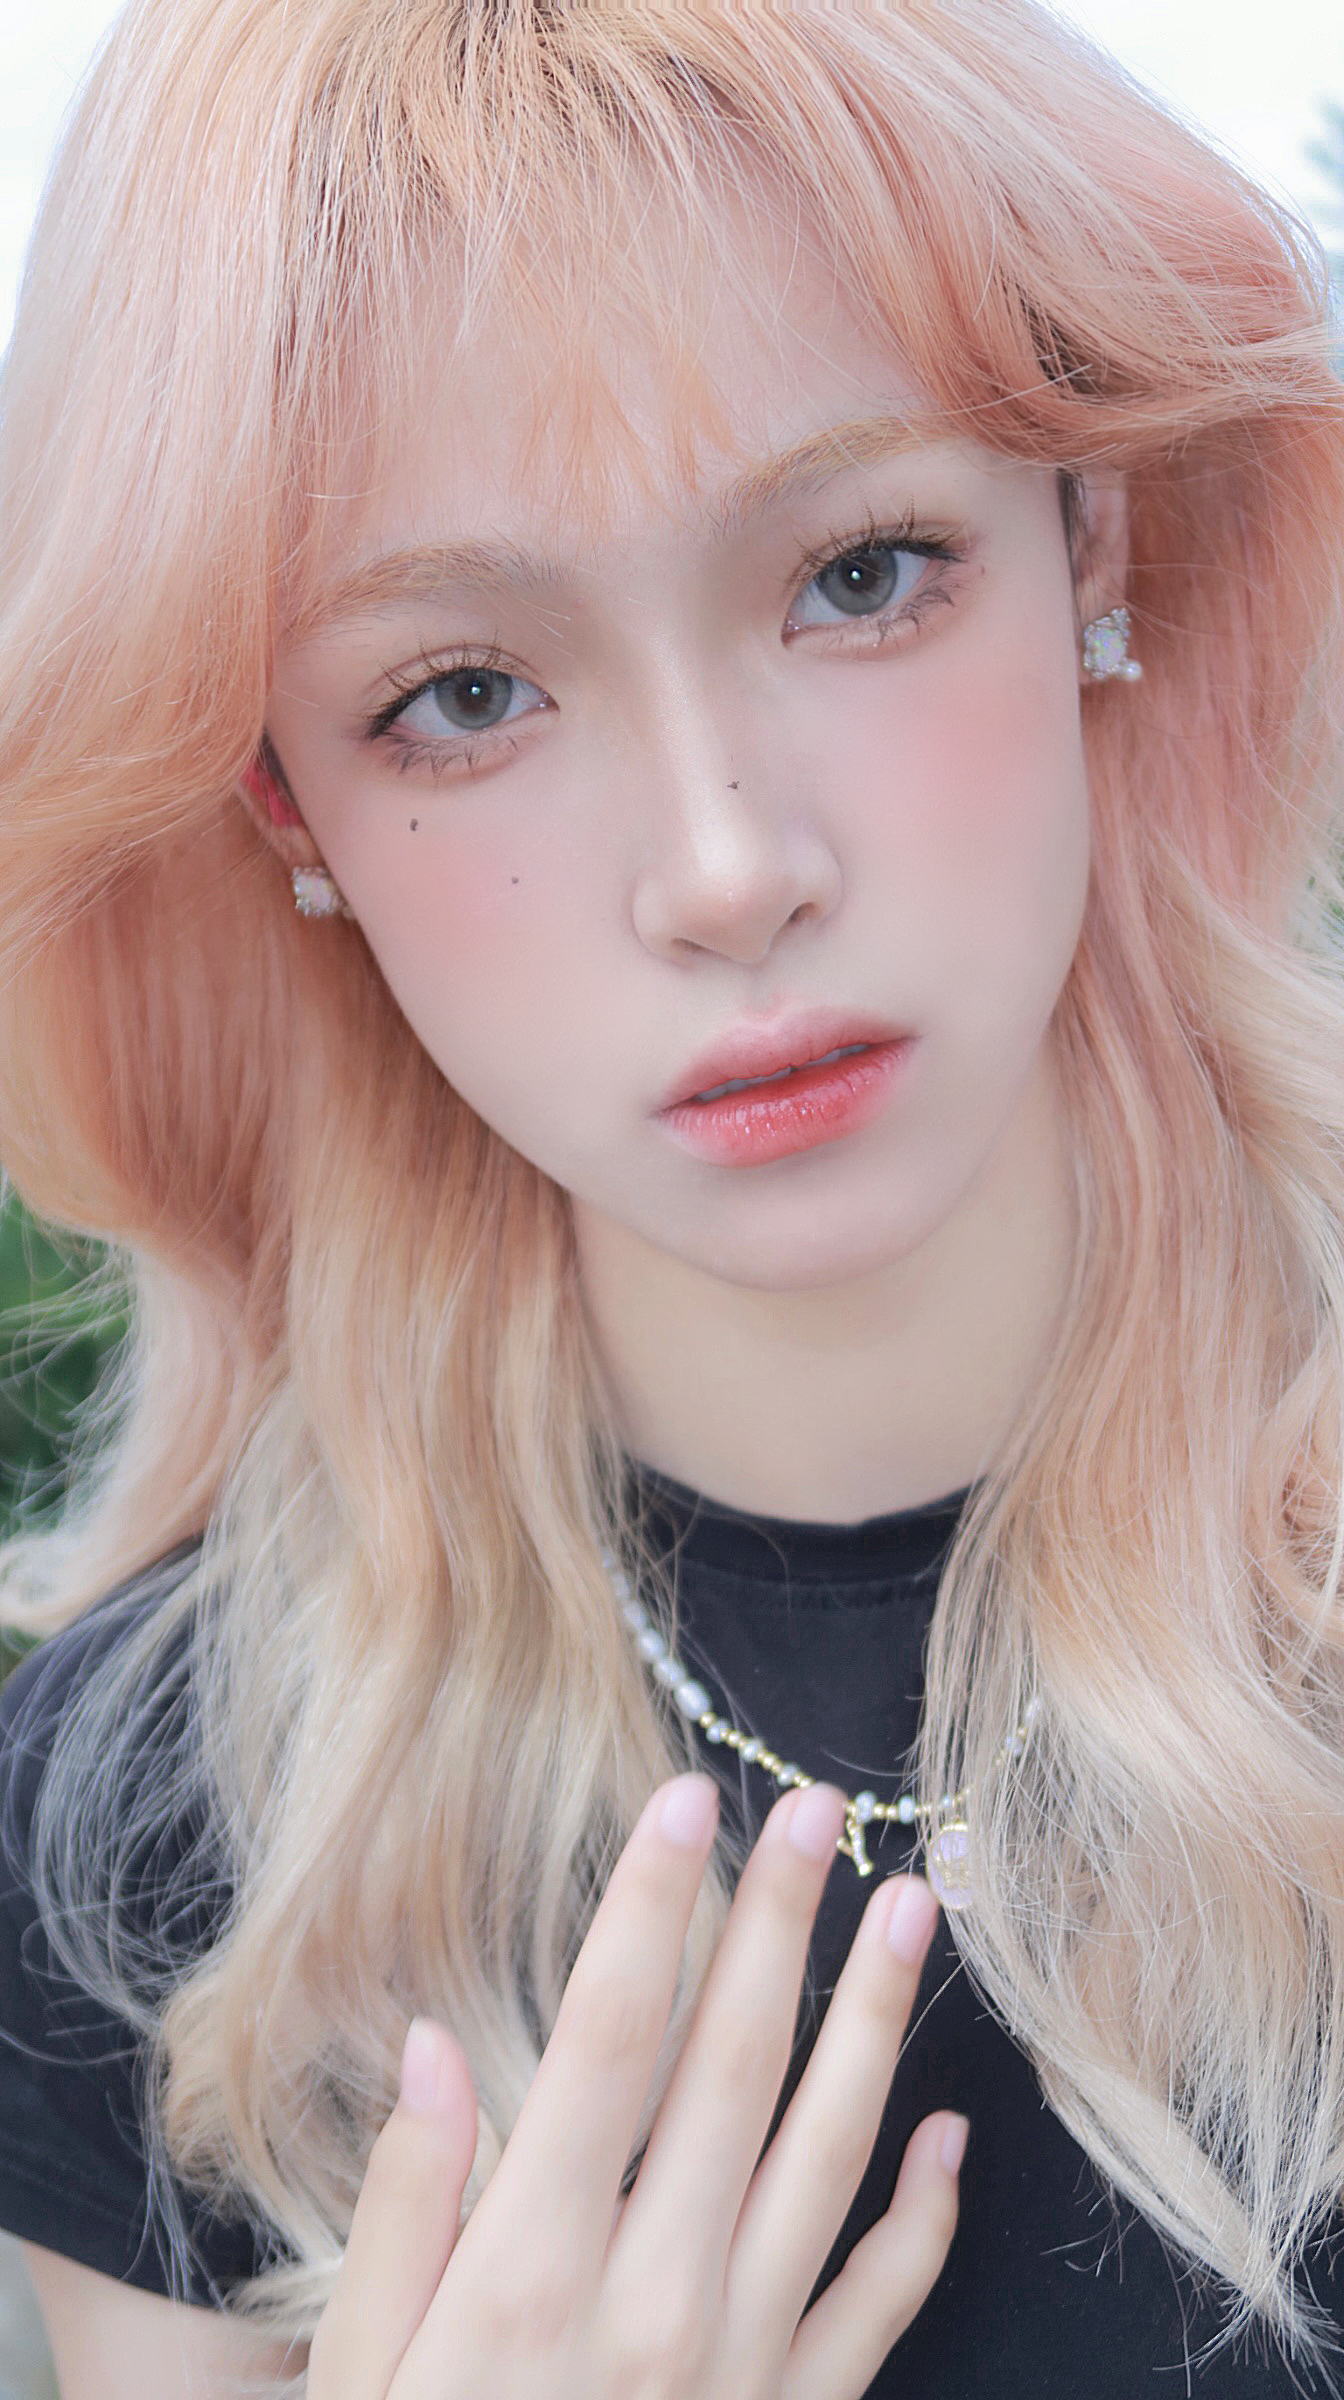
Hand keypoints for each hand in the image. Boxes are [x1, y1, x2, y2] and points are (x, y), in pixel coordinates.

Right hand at [308, 1773, 964, 2399]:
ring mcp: (743, 2366)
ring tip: (911, 1915)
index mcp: (530, 2269)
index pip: (608, 2037)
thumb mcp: (355, 2380)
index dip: (652, 1905)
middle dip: (778, 1924)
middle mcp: (654, 2300)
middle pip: (733, 2067)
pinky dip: (929, 2215)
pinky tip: (954, 2135)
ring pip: (831, 2157)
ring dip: (876, 2024)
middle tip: (820, 1810)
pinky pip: (884, 2303)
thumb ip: (401, 2212)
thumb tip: (433, 2048)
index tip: (687, 1794)